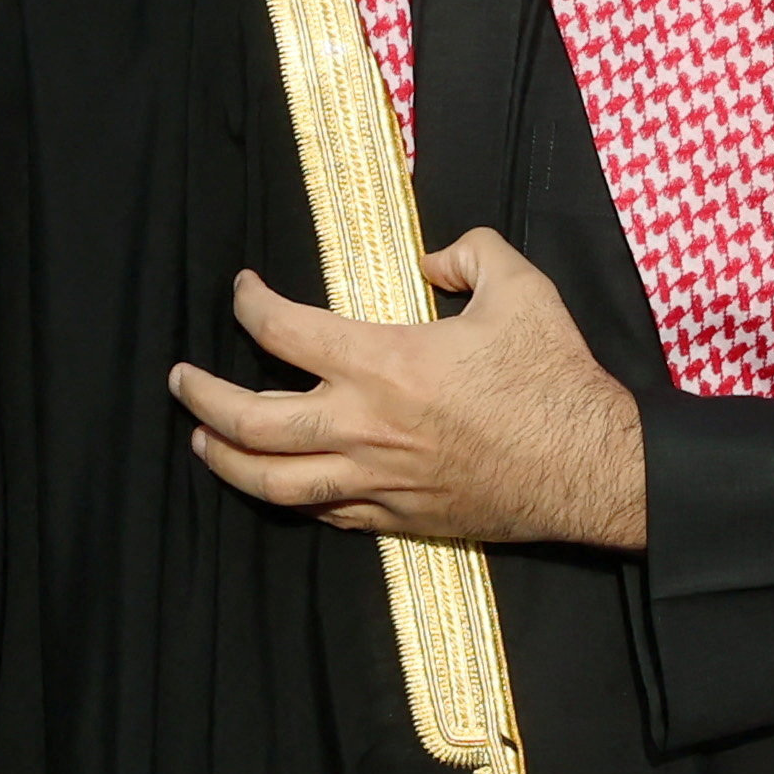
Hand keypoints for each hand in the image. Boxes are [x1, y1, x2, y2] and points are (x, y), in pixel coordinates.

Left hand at [165, 230, 645, 547]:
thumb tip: (434, 260)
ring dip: (224, 460)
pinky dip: (291, 497)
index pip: (281, 329)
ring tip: (200, 440)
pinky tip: (279, 484)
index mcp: (383, 363)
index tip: (241, 288)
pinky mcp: (398, 519)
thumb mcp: (519, 287)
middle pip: (250, 421)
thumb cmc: (554, 377)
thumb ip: (469, 253)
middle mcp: (363, 427)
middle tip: (180, 380)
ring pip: (272, 482)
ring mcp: (376, 481)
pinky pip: (325, 514)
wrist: (593, 468)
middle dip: (202, 397)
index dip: (248, 302)